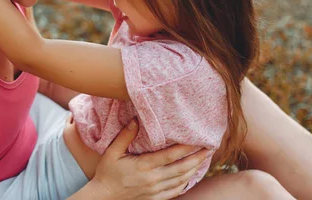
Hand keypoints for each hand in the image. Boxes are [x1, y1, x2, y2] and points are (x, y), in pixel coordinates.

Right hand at [93, 119, 208, 199]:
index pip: (170, 156)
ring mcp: (154, 191)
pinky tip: (190, 176)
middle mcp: (152, 179)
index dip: (185, 148)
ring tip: (204, 160)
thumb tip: (135, 119)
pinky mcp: (154, 198)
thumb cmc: (107, 173)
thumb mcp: (112, 152)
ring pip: (180, 180)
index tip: (197, 140)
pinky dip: (185, 184)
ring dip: (194, 170)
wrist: (103, 197)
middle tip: (209, 149)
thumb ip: (125, 136)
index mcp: (144, 166)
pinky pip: (174, 192)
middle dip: (197, 159)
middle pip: (181, 169)